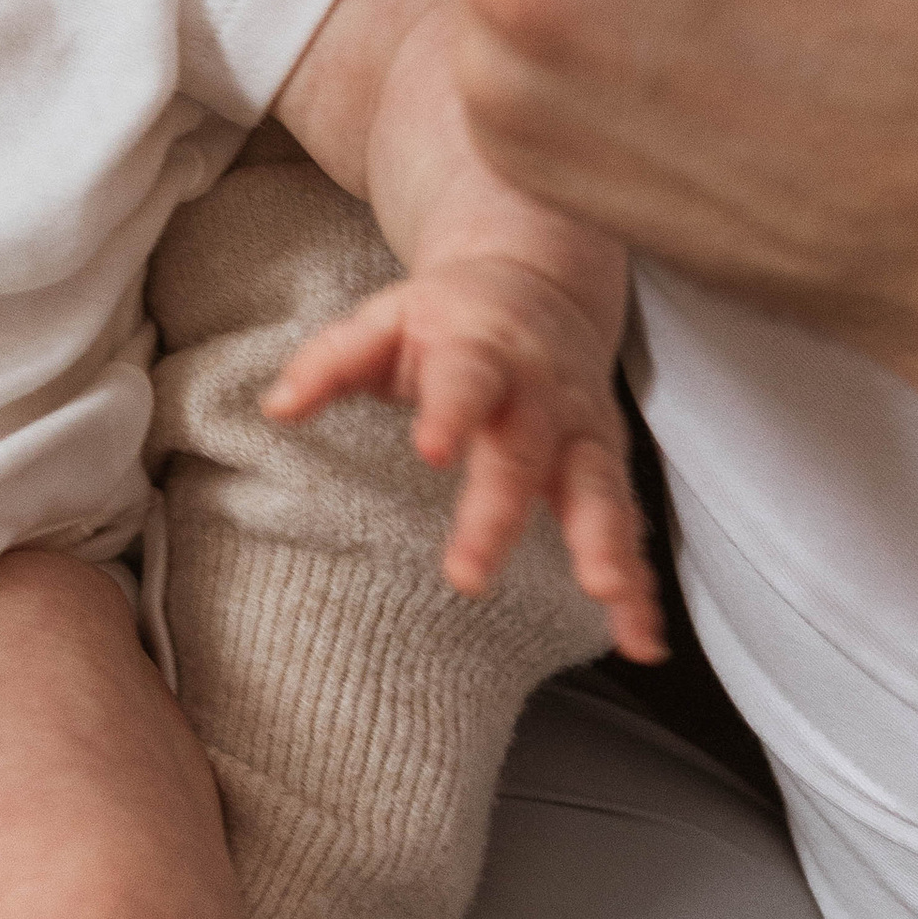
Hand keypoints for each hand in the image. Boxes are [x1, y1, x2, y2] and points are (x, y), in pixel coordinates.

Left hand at [265, 252, 662, 661]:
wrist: (540, 280)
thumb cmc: (447, 316)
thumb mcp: (383, 318)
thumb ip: (330, 362)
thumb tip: (276, 408)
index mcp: (479, 350)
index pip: (465, 379)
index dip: (450, 411)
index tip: (430, 449)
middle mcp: (540, 392)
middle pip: (524, 453)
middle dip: (501, 513)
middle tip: (470, 576)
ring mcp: (582, 431)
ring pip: (598, 488)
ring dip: (604, 543)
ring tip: (605, 593)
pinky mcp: (607, 466)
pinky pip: (629, 528)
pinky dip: (641, 585)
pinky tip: (642, 639)